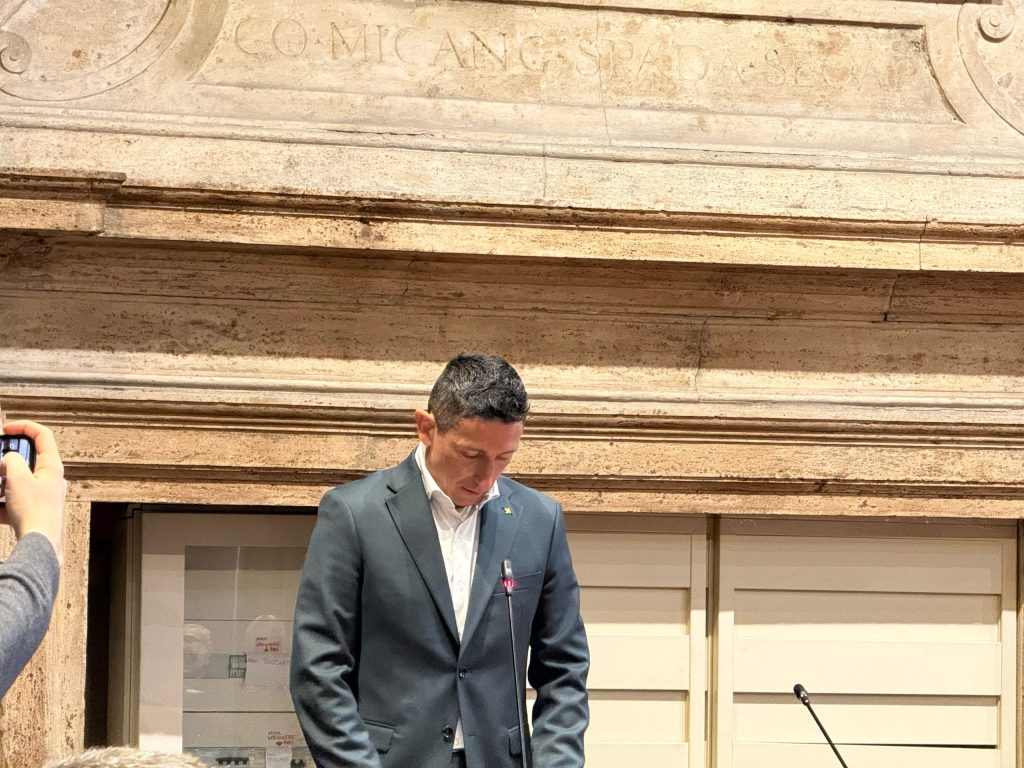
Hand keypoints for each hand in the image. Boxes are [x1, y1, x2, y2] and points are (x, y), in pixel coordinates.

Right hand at [0, 420, 65, 564]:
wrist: (39, 545)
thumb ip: (12, 461)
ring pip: (17, 482)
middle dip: (6, 462)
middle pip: (26, 460)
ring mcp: (43, 496)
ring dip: (2, 484)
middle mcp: (51, 479)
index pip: (43, 436)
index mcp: (52, 466)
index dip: (24, 426)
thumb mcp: (17, 478)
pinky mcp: (34, 511)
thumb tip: (9, 460)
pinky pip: (13, 502)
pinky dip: (2, 504)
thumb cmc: (34, 511)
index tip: (5, 428)